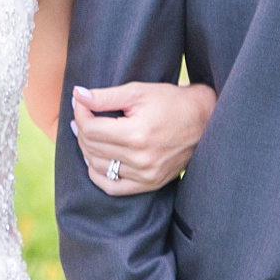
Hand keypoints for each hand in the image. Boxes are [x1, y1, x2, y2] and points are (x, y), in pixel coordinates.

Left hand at [71, 82, 216, 194]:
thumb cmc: (170, 102)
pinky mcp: (150, 183)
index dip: (80, 113)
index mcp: (137, 134)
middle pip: (92, 147)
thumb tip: (77, 95)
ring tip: (90, 134)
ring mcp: (146, 175)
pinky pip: (113, 187)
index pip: (91, 129)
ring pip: (98, 167)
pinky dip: (98, 175)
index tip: (80, 103)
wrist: (203, 120)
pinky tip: (95, 160)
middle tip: (83, 115)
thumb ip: (105, 96)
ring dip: (87, 149)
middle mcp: (141, 158)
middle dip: (82, 129)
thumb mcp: (137, 91)